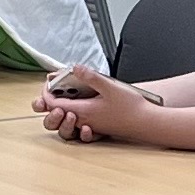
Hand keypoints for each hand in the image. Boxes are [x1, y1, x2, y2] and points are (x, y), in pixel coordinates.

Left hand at [34, 65, 154, 142]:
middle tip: (56, 84)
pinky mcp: (98, 126)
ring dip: (63, 104)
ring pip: (67, 117)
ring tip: (68, 90)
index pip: (53, 105)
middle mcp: (84, 121)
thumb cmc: (132, 108)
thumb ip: (91, 77)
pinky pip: (79, 121)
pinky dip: (75, 111)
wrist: (148, 124)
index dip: (47, 93)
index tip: (49, 81)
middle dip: (51, 99)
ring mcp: (91, 125)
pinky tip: (83, 101)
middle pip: (57, 113)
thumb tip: (74, 68)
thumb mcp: (111, 87)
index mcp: (83, 111)